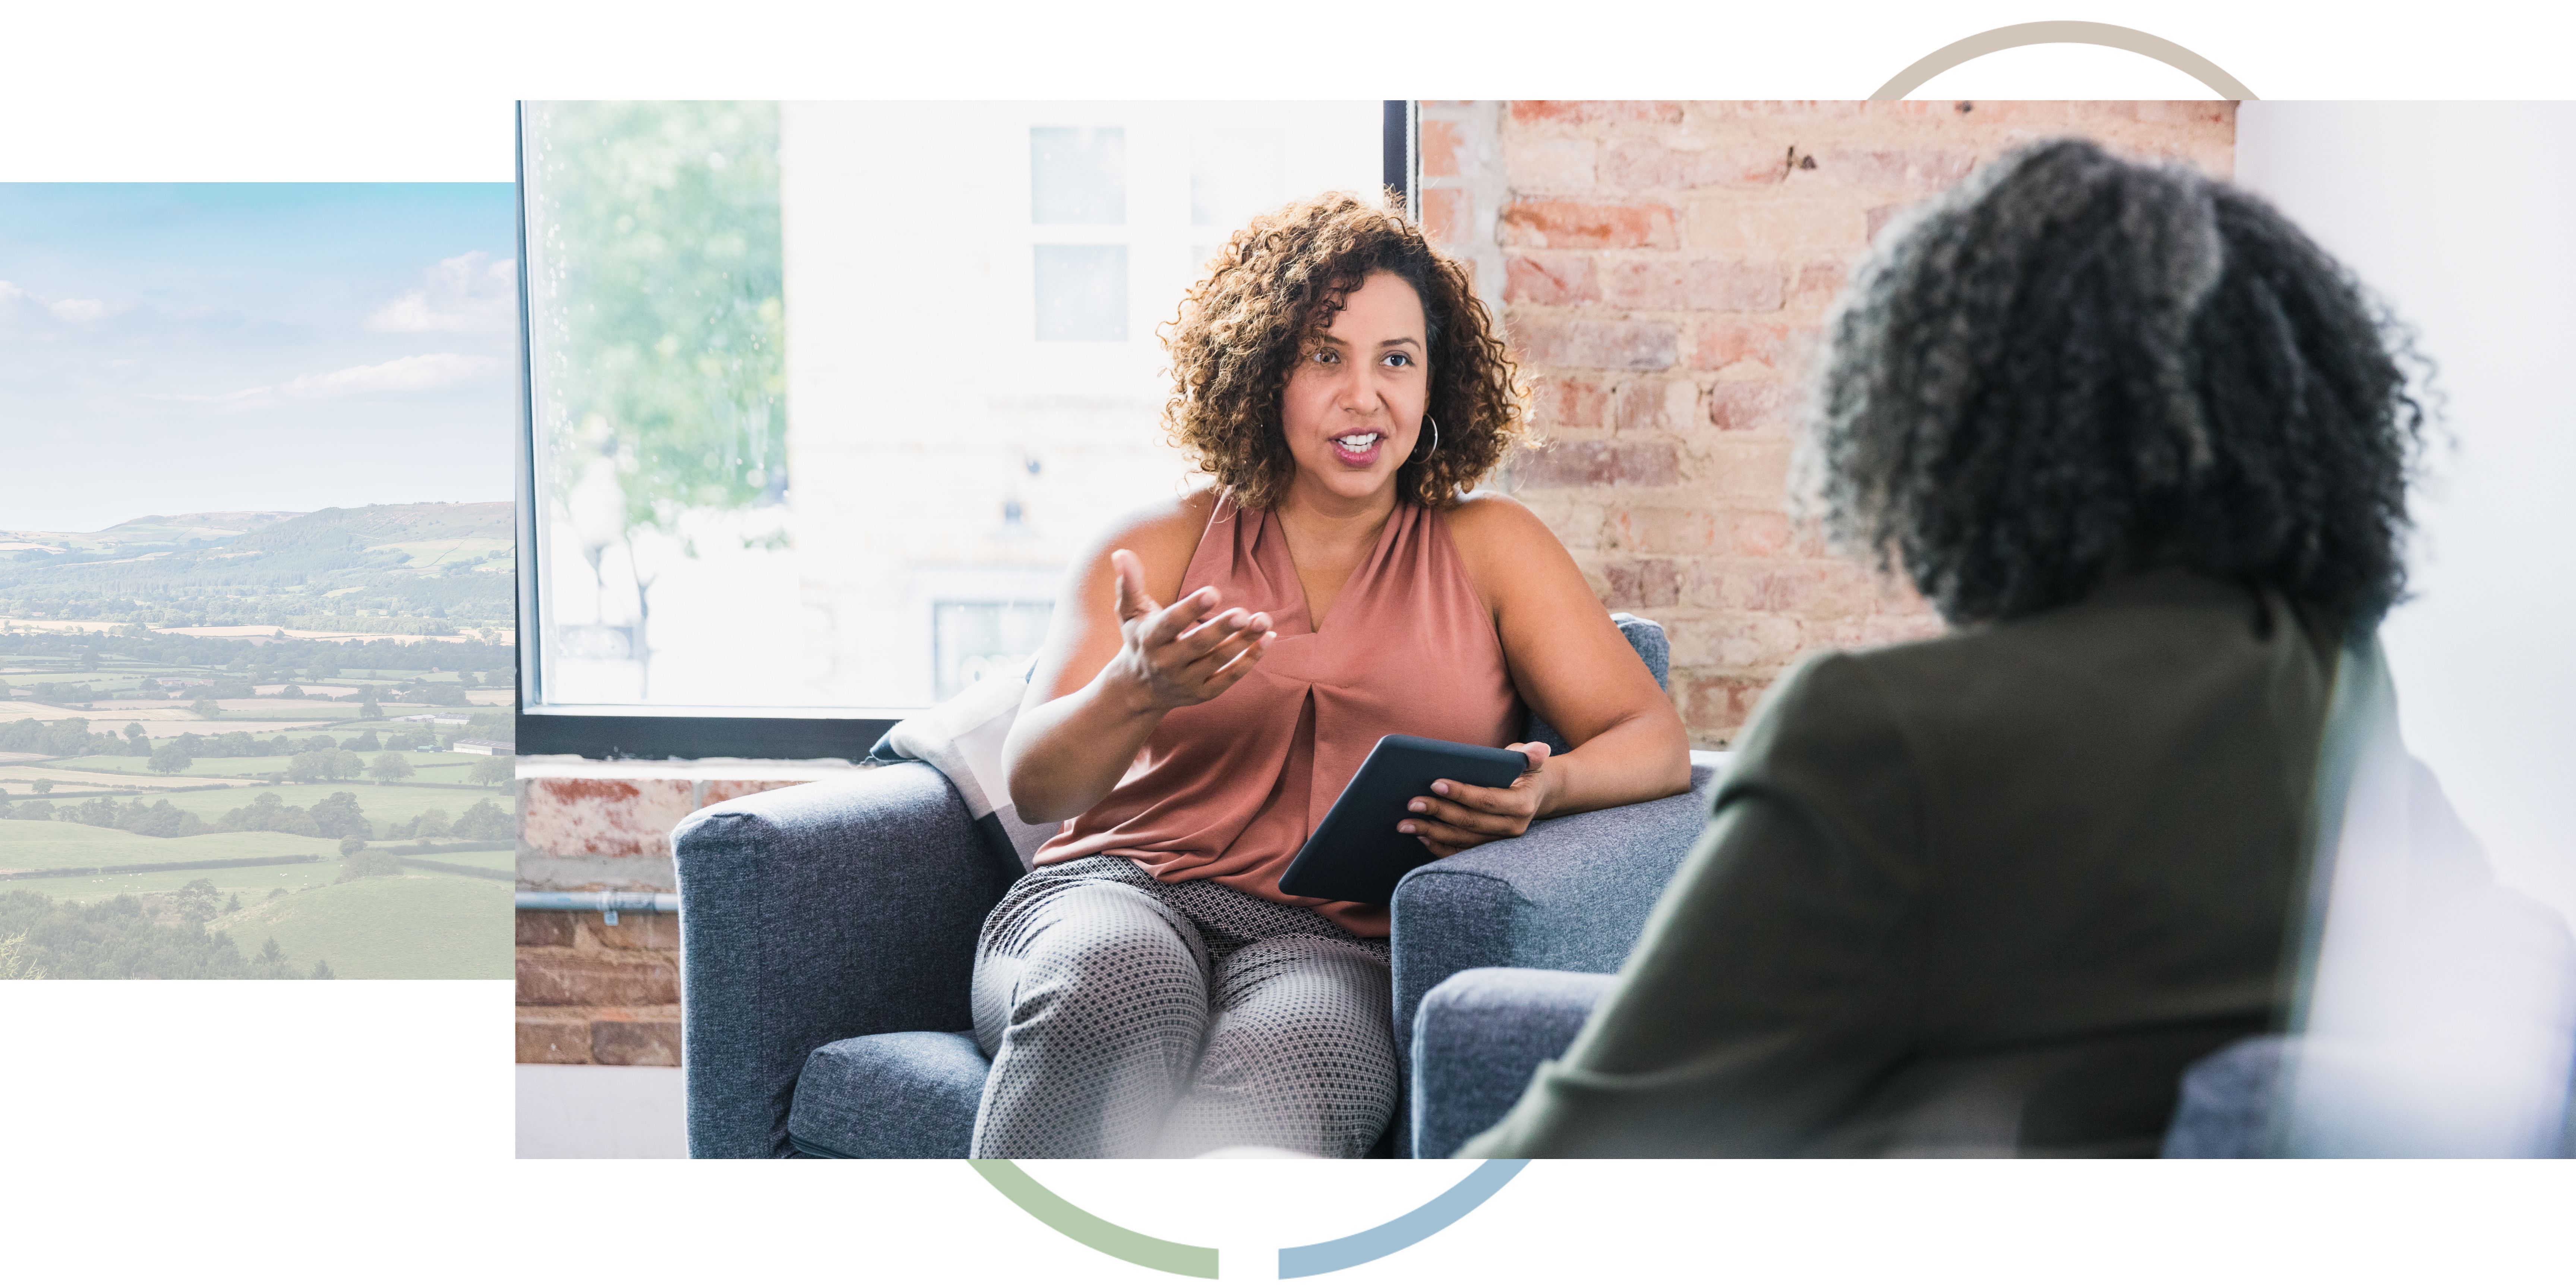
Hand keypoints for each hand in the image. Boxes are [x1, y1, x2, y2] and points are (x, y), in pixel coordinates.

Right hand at [1106, 548, 1273, 712]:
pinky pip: (1230, 678)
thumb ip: (1129, 584)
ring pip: (1218, 662)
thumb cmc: (1140, 640)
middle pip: (1198, 646)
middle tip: (1245, 613)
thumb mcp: (1130, 613)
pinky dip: (1250, 660)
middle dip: (1222, 630)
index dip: (1191, 609)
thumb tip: (1122, 553)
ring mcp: (1186, 681)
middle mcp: (1167, 664)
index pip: (1170, 624)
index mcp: (1150, 640)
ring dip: (1244, 642)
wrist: (1138, 689)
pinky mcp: (1204, 693)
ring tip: (1264, 620)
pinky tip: (1268, 639)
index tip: (1213, 592)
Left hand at [1399, 742, 1553, 858]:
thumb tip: (1541, 748)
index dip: (1461, 793)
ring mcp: (1499, 842)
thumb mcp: (1529, 760)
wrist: (1537, 795)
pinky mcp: (1488, 848)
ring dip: (1431, 832)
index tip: (1435, 784)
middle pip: (1469, 822)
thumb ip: (1530, 755)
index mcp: (1521, 804)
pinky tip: (1420, 836)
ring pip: (1462, 840)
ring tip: (1405, 823)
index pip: (1487, 801)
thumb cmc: (1524, 772)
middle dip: (1438, 812)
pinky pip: (1460, 852)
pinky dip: (1439, 846)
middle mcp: (1512, 828)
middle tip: (1411, 802)